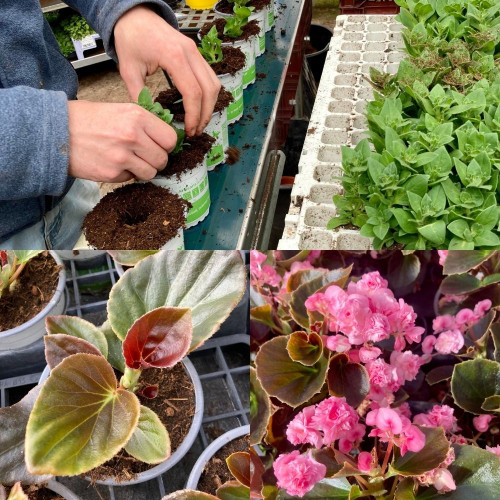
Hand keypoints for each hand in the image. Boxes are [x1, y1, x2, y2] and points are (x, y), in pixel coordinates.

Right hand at [67, 100, 176, 181]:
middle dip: (156, 159)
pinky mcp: (112, 173)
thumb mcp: (119, 110)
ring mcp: (122, 157)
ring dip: (143, 169)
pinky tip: (113, 163)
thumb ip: (143, 123)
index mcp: (137, 117)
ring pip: (150, 173)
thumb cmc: (87, 119)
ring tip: (129, 160)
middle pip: (163, 159)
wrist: (55, 131)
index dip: (166, 145)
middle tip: (144, 156)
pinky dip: (126, 174)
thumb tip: (164, 139)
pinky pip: (131, 179)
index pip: (170, 139)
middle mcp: (133, 136)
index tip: (160, 146)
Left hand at [113, 5, 220, 135]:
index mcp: (174, 57)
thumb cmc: (131, 38)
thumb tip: (149, 117)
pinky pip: (210, 77)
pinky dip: (208, 94)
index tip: (188, 130)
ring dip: (210, 105)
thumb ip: (139, 95)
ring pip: (214, 84)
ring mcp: (196, 52)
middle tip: (195, 131)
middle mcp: (190, 53)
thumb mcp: (128, 69)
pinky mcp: (196, 53)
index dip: (193, 115)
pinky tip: (199, 106)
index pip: (193, 93)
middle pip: (209, 90)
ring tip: (199, 121)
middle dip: (205, 115)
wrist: (135, 15)